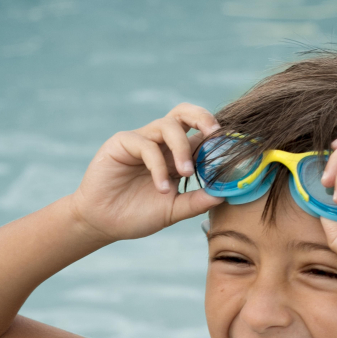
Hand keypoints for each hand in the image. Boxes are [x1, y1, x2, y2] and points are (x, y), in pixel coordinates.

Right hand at [69, 103, 223, 241]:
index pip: (200, 136)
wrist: (103, 224)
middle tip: (215, 134)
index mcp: (175, 156)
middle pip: (184, 113)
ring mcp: (141, 140)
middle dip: (203, 117)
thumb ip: (196, 202)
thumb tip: (225, 193)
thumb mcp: (172, 211)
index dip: (217, 139)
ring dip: (182, 148)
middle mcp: (160, 143)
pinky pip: (146, 144)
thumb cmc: (136, 216)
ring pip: (168, 125)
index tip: (233, 151)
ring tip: (185, 174)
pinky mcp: (122, 142)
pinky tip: (160, 188)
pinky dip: (158, 165)